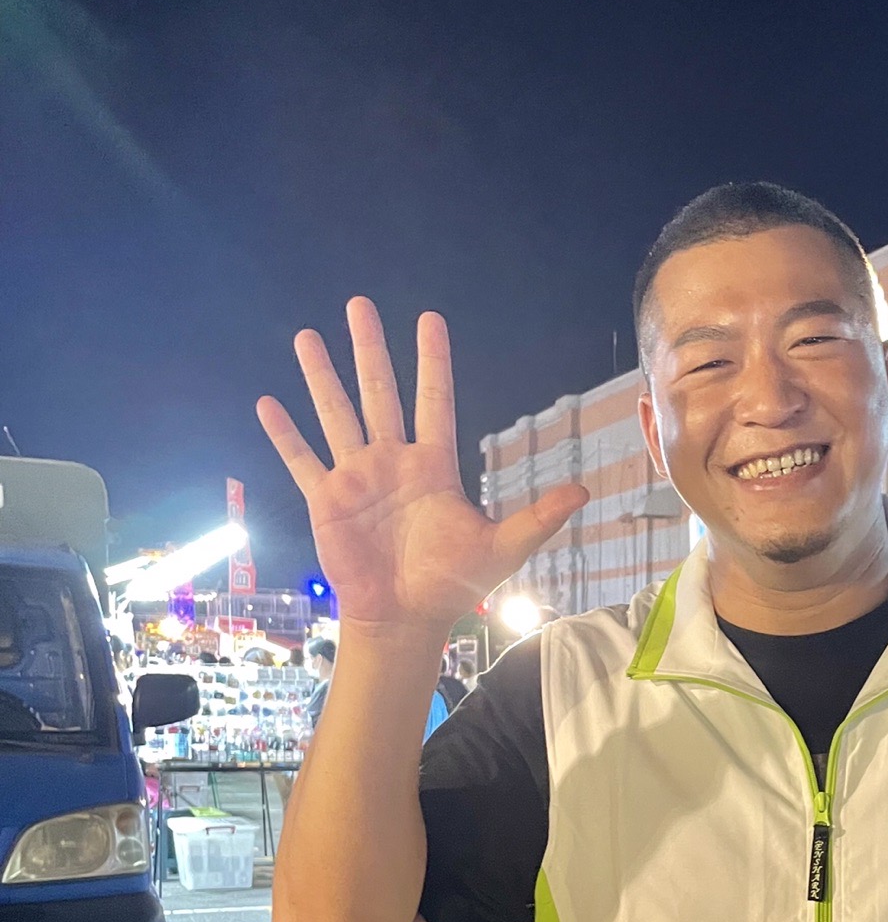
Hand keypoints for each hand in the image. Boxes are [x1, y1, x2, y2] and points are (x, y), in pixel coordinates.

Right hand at [257, 298, 586, 635]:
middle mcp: (393, 461)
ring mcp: (357, 478)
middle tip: (360, 304)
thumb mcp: (502, 547)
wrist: (405, 617)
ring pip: (336, 415)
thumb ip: (538, 517)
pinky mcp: (326, 500)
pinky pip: (302, 460)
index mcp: (433, 466)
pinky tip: (268, 403)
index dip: (432, 361)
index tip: (429, 318)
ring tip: (306, 336)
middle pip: (379, 393)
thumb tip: (585, 491)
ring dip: (321, 377)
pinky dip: (285, 434)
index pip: (434, 400)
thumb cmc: (452, 584)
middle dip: (369, 350)